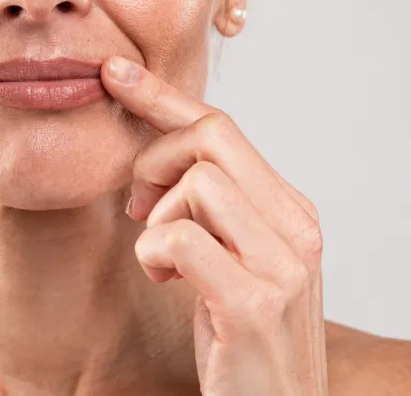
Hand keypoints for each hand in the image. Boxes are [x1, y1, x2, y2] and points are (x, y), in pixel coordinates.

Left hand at [101, 56, 327, 394]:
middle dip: (154, 158)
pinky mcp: (253, 301)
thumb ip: (210, 208)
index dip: (163, 96)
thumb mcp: (230, 256)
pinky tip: (164, 279)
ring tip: (161, 257)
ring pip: (197, 181)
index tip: (114, 74)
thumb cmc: (242, 334)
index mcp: (288, 209)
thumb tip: (154, 162)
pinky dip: (153, 253)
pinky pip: (179, 237)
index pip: (223, 128)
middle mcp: (296, 226)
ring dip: (157, 216)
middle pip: (211, 136)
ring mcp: (282, 263)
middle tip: (139, 204)